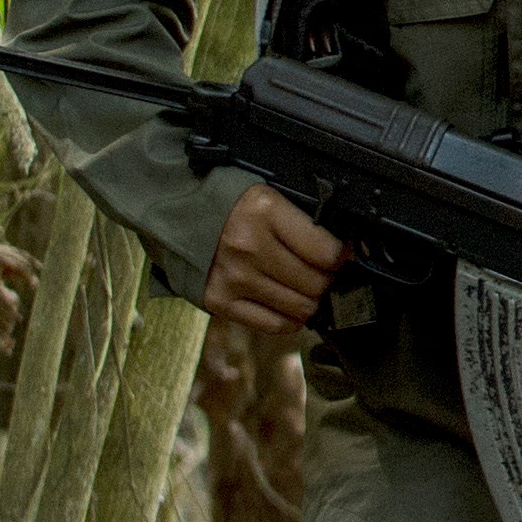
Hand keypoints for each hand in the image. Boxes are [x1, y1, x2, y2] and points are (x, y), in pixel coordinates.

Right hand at [205, 185, 346, 334]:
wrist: (176, 216)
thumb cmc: (232, 206)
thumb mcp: (270, 196)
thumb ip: (304, 221)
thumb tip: (346, 250)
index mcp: (265, 212)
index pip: (326, 251)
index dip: (341, 257)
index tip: (341, 256)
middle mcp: (249, 247)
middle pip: (315, 283)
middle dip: (327, 280)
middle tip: (321, 273)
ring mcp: (233, 278)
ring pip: (299, 307)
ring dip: (310, 301)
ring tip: (304, 288)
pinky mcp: (219, 301)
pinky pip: (272, 324)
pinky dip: (289, 319)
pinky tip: (288, 306)